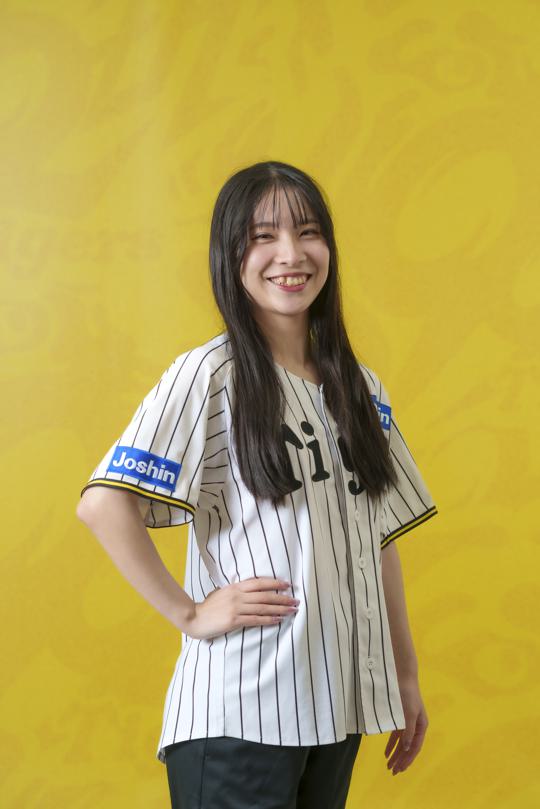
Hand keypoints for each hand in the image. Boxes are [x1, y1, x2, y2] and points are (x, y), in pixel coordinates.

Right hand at [185, 577, 299, 639]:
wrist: (194, 618)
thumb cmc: (208, 607)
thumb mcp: (221, 593)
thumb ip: (235, 592)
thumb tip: (248, 592)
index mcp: (235, 587)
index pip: (259, 583)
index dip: (275, 583)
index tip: (287, 585)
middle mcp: (237, 596)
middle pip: (265, 595)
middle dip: (282, 598)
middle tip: (295, 600)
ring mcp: (236, 608)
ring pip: (263, 607)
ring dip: (279, 609)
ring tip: (291, 611)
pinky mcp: (234, 620)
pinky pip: (255, 620)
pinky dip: (268, 619)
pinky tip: (278, 620)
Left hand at [384, 677, 427, 774]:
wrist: (401, 676)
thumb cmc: (407, 694)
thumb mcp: (408, 713)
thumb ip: (408, 731)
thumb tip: (408, 748)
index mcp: (421, 726)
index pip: (415, 747)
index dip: (407, 759)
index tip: (399, 769)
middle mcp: (416, 726)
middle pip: (409, 747)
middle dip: (401, 760)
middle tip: (392, 772)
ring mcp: (408, 722)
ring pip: (402, 743)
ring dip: (396, 754)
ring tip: (389, 765)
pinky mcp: (400, 718)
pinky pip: (396, 735)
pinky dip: (392, 744)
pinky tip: (386, 752)